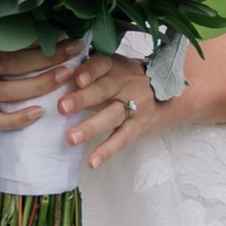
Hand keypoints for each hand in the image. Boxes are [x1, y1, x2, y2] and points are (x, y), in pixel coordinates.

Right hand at [0, 26, 82, 131]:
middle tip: (74, 53)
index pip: (9, 39)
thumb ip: (1, 26)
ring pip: (7, 92)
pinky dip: (16, 120)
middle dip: (47, 59)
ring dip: (39, 86)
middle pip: (12, 65)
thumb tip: (43, 19)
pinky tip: (40, 113)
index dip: (37, 38)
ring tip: (65, 78)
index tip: (64, 34)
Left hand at [56, 42, 186, 166]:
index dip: (90, 70)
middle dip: (83, 98)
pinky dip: (107, 150)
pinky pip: (122, 139)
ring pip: (112, 115)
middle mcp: (126, 84)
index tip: (76, 78)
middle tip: (62, 107)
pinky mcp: (138, 127)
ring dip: (91, 127)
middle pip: (104, 90)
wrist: (171, 95)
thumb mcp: (113, 68)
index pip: (102, 64)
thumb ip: (89, 73)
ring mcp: (135, 106)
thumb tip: (54, 82)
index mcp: (115, 66)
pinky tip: (92, 161)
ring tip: (71, 138)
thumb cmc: (128, 80)